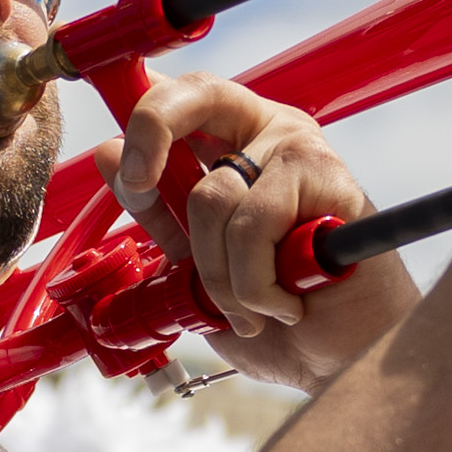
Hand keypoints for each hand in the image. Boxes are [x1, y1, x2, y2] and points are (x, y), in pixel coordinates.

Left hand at [109, 75, 409, 386]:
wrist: (341, 357)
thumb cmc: (276, 309)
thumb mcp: (196, 263)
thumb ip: (160, 212)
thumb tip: (110, 153)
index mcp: (235, 141)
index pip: (179, 94)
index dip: (142, 116)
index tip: (126, 173)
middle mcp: (268, 131)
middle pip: (196, 95)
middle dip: (152, 135)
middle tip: (140, 188)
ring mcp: (301, 150)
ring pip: (212, 195)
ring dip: (219, 275)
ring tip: (251, 308)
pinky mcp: (330, 178)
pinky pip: (254, 225)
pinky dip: (255, 285)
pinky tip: (286, 304)